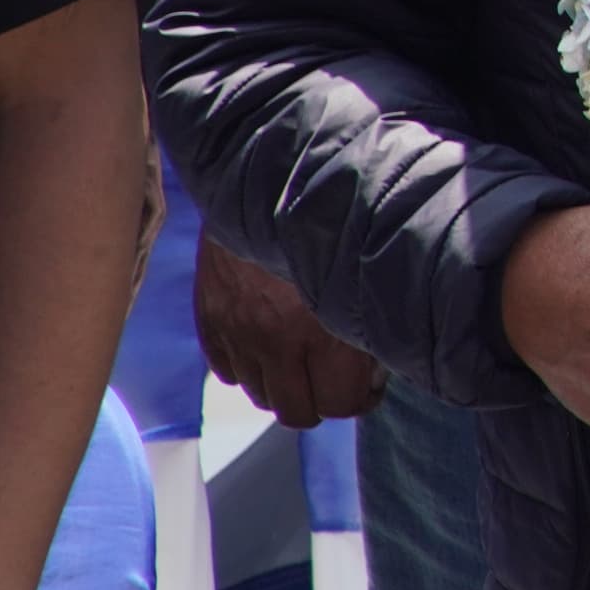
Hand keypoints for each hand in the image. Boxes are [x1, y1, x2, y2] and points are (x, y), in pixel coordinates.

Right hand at [195, 230, 381, 426]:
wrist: (269, 177)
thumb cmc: (330, 219)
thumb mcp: (365, 270)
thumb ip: (373, 322)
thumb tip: (379, 367)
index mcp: (324, 330)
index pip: (340, 403)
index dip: (361, 398)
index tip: (369, 385)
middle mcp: (276, 340)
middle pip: (297, 412)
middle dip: (322, 401)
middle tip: (336, 380)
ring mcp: (238, 333)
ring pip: (260, 396)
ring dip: (283, 386)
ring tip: (303, 361)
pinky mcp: (210, 320)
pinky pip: (228, 372)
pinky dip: (248, 366)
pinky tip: (268, 344)